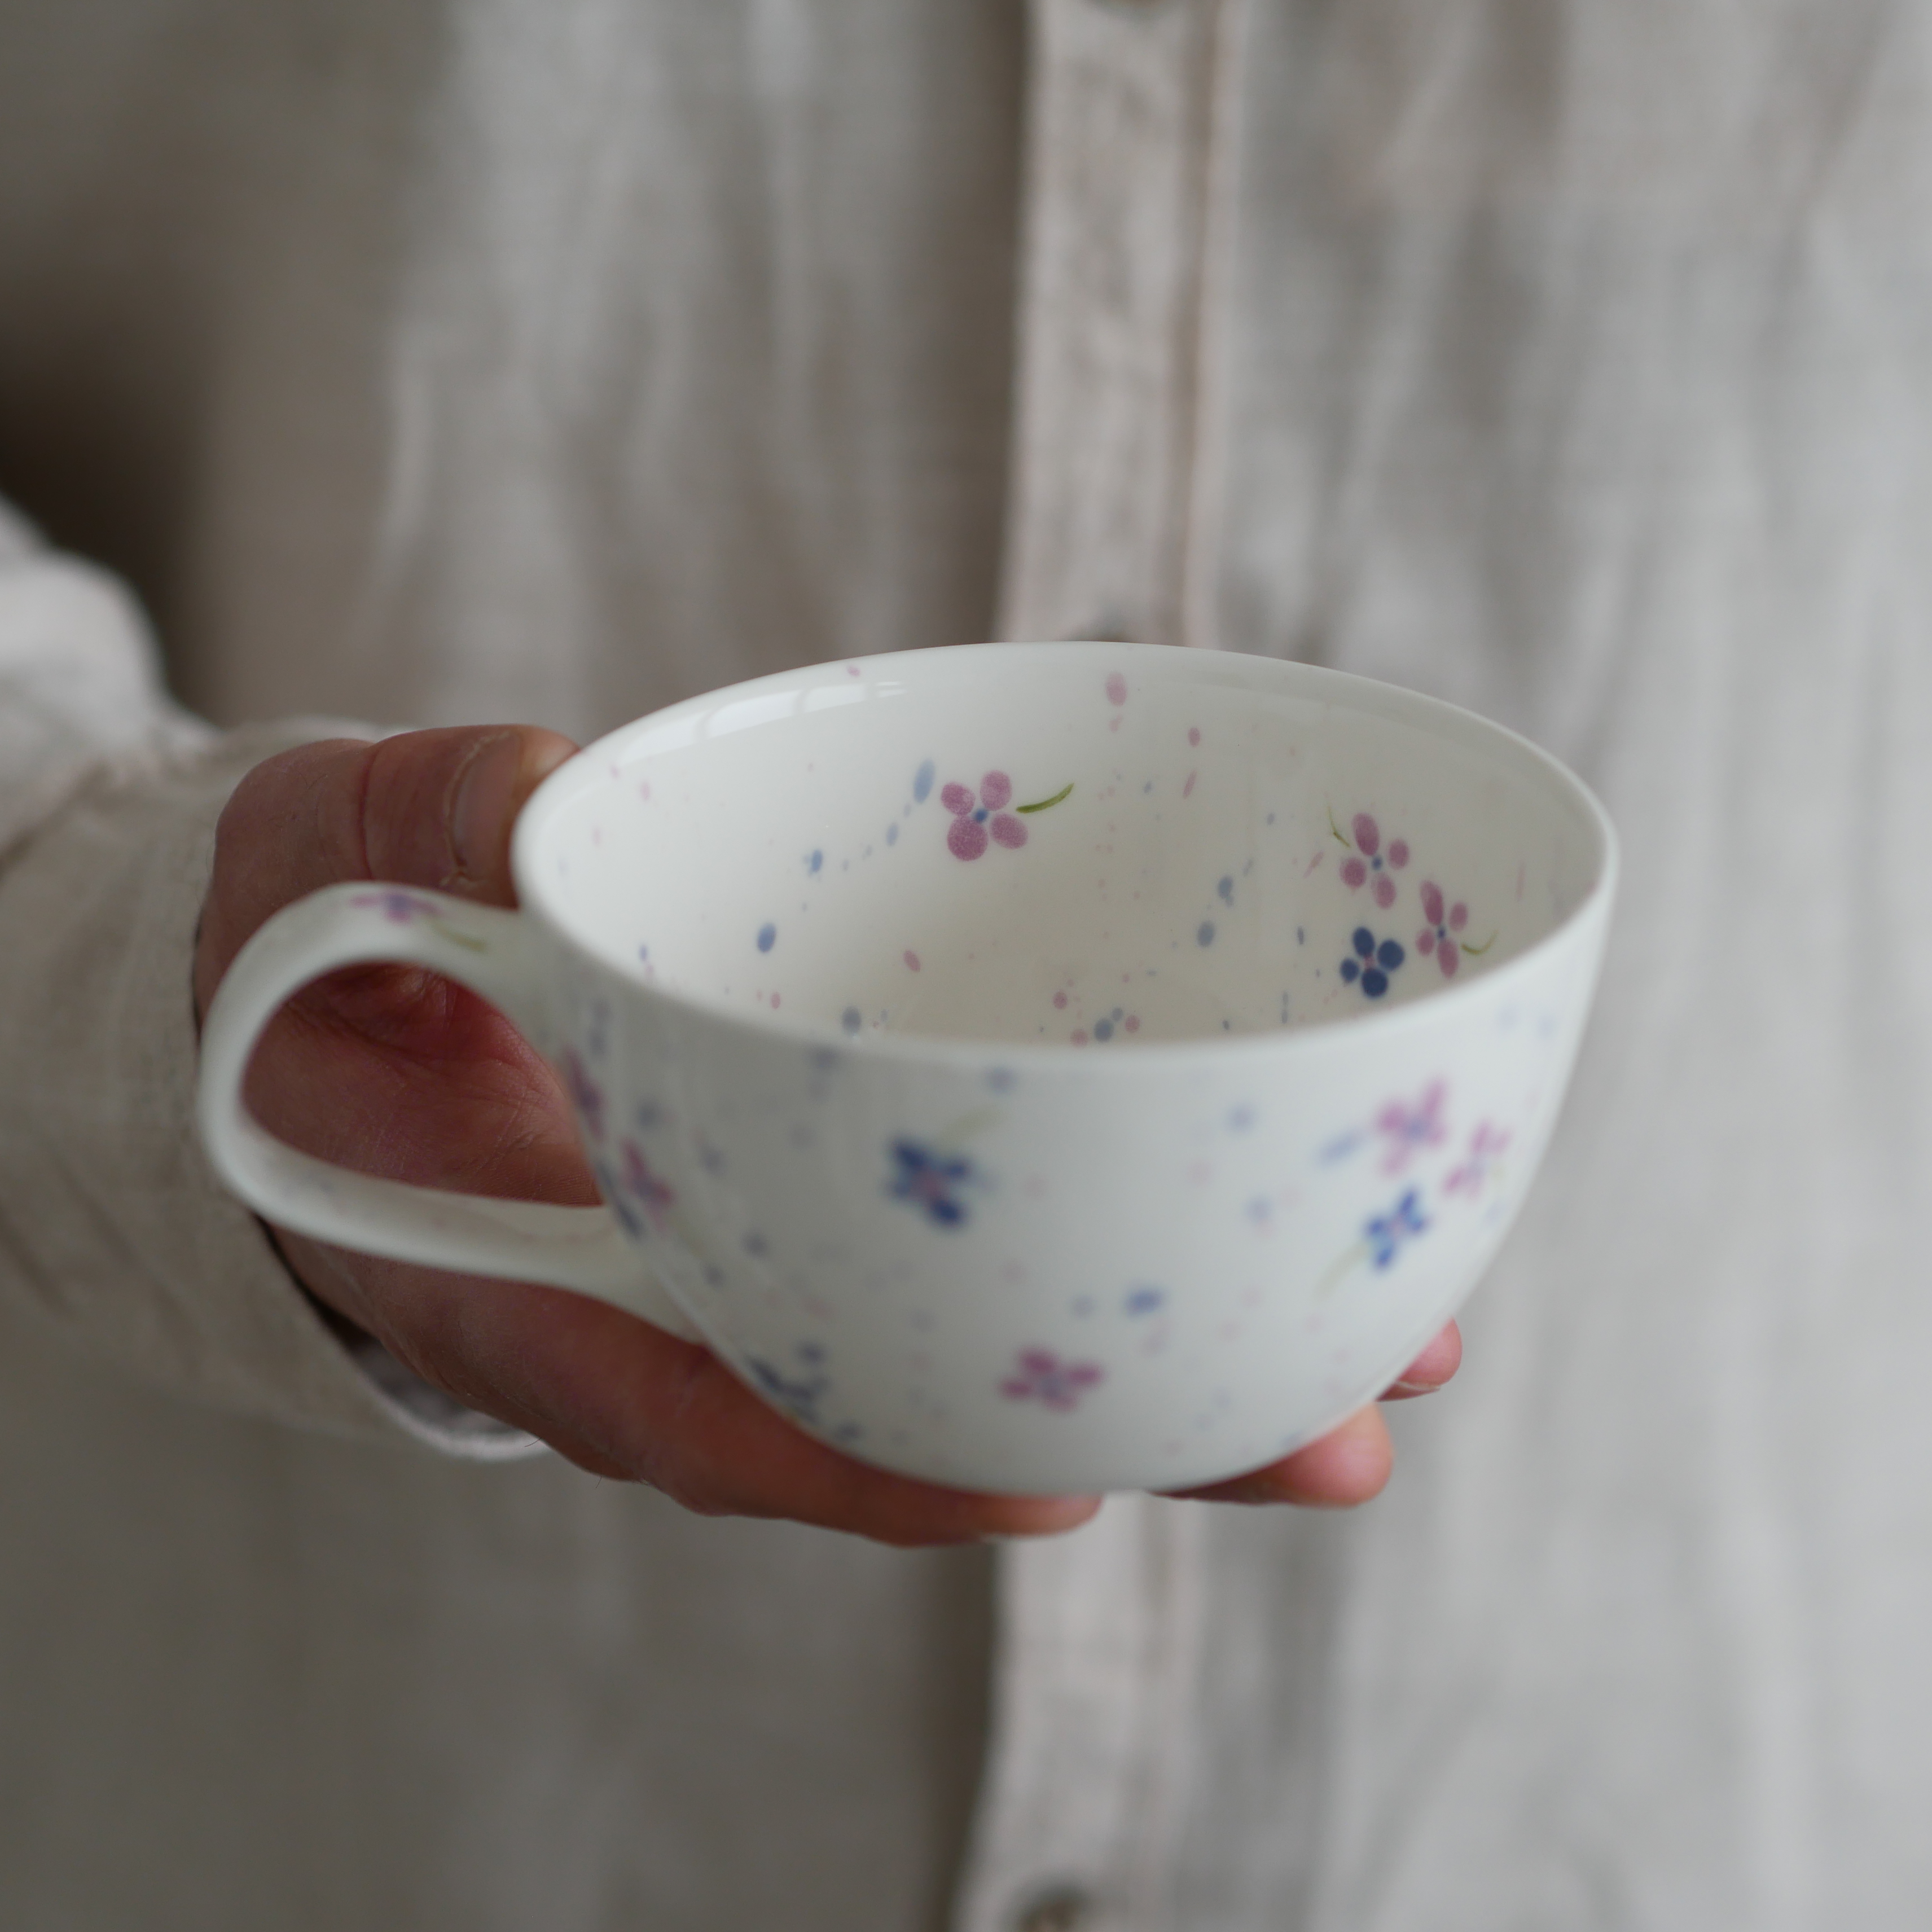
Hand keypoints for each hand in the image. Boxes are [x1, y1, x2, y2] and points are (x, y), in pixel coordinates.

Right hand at [194, 726, 1459, 1544]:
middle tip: (1336, 1444)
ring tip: (1396, 1350)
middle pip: (907, 1400)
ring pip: (981, 1329)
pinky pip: (985, 1221)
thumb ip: (422, 835)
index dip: (866, 1463)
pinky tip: (1281, 1211)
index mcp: (540, 1266)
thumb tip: (527, 803)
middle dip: (1121, 1433)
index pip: (705, 1401)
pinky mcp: (841, 1160)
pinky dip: (1128, 1225)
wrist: (362, 966)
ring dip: (1185, 1350)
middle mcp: (686, 1286)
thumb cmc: (342, 934)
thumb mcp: (345, 855)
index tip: (1041, 1485)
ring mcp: (777, 1231)